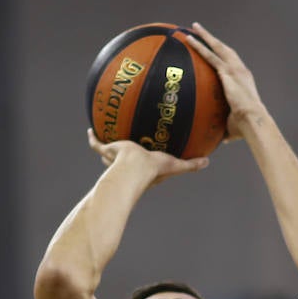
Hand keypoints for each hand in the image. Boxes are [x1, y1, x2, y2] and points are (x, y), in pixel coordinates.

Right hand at [87, 129, 208, 184]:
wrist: (134, 170)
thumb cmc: (153, 170)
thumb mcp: (175, 164)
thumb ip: (190, 164)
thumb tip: (207, 162)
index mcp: (142, 168)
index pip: (143, 164)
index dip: (144, 159)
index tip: (146, 154)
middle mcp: (127, 165)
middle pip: (123, 159)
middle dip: (121, 154)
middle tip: (123, 144)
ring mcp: (115, 159)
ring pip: (108, 152)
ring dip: (106, 147)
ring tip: (106, 133)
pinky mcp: (107, 152)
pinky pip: (97, 145)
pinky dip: (93, 138)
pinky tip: (90, 129)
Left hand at [185, 23, 265, 140]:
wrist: (253, 121)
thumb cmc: (245, 128)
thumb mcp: (233, 126)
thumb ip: (225, 128)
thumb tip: (221, 139)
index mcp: (243, 81)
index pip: (231, 64)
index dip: (222, 56)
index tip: (214, 50)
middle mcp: (240, 71)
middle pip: (224, 50)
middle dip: (212, 39)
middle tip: (200, 30)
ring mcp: (234, 69)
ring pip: (217, 48)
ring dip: (205, 37)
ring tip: (194, 28)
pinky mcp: (227, 72)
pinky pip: (210, 56)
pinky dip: (200, 46)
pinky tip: (190, 39)